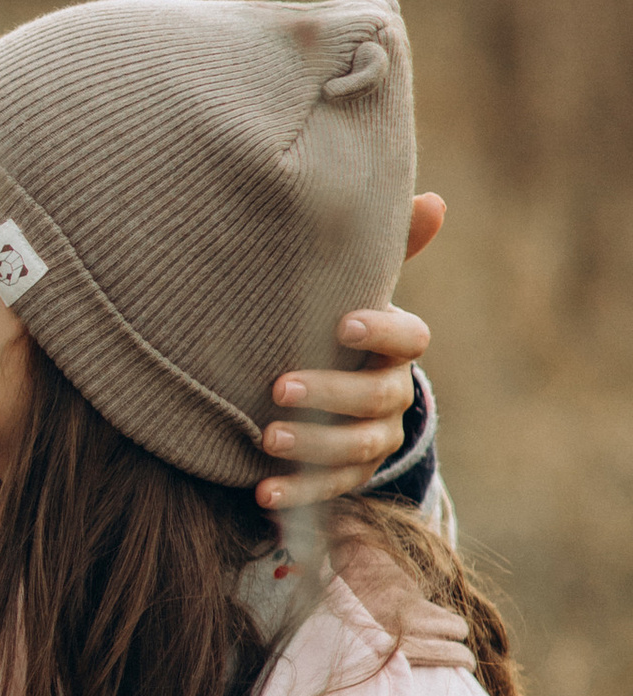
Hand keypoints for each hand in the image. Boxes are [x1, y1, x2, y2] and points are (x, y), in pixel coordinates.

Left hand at [255, 192, 440, 510]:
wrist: (317, 385)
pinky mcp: (349, 477)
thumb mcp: (349, 287)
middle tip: (279, 388)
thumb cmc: (328, 324)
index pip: (411, 339)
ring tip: (265, 437)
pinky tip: (262, 491)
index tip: (342, 323)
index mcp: (395, 347)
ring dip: (312, 445)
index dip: (382, 331)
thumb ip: (385, 249)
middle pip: (379, 399)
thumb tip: (434, 201)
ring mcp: (374, 439)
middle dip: (332, 395)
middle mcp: (393, 395)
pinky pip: (331, 491)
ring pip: (358, 449)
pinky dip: (298, 494)